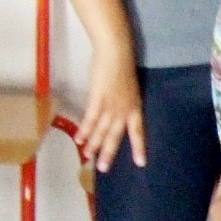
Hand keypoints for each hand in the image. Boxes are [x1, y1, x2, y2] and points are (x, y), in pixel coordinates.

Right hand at [77, 49, 144, 172]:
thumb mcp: (129, 87)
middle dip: (109, 152)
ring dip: (94, 144)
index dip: (139, 147)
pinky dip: (85, 129)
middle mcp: (124, 109)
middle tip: (103, 168)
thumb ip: (124, 100)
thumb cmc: (122, 66)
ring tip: (88, 157)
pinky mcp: (98, 98)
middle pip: (116, 135)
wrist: (116, 52)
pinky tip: (79, 139)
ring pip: (102, 129)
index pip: (138, 131)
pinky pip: (91, 118)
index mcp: (135, 106)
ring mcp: (111, 105)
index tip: (140, 163)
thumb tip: (117, 111)